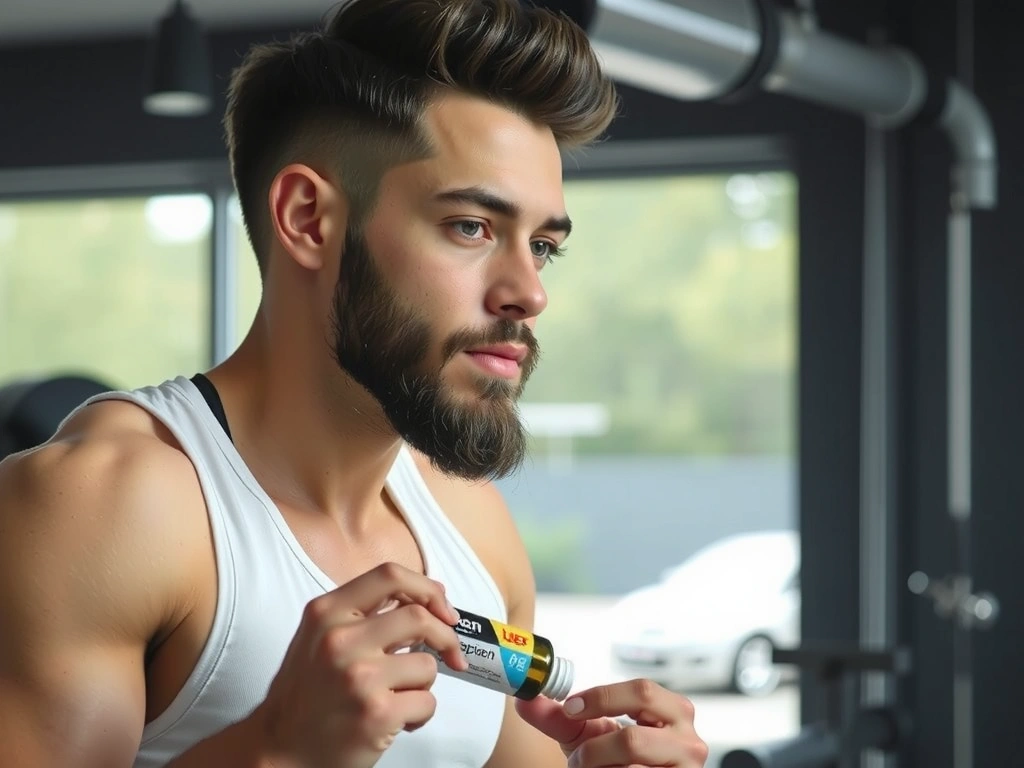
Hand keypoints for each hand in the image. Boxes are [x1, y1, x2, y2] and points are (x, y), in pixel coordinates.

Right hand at [253, 562, 466, 767]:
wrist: (278, 750)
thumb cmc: (305, 694)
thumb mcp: (319, 636)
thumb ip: (363, 613)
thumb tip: (429, 600)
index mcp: (326, 613)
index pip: (390, 575)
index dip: (426, 588)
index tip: (442, 608)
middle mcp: (340, 640)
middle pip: (418, 616)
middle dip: (445, 636)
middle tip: (450, 652)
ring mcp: (359, 676)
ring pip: (427, 664)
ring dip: (423, 683)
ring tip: (399, 696)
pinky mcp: (376, 713)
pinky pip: (427, 702)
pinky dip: (420, 714)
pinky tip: (396, 720)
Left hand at [515, 679, 707, 766]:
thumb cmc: (620, 756)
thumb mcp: (591, 733)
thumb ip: (558, 716)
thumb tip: (525, 698)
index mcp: (674, 711)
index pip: (641, 692)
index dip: (601, 698)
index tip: (571, 707)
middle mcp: (688, 741)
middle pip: (633, 739)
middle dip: (596, 750)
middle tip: (578, 757)